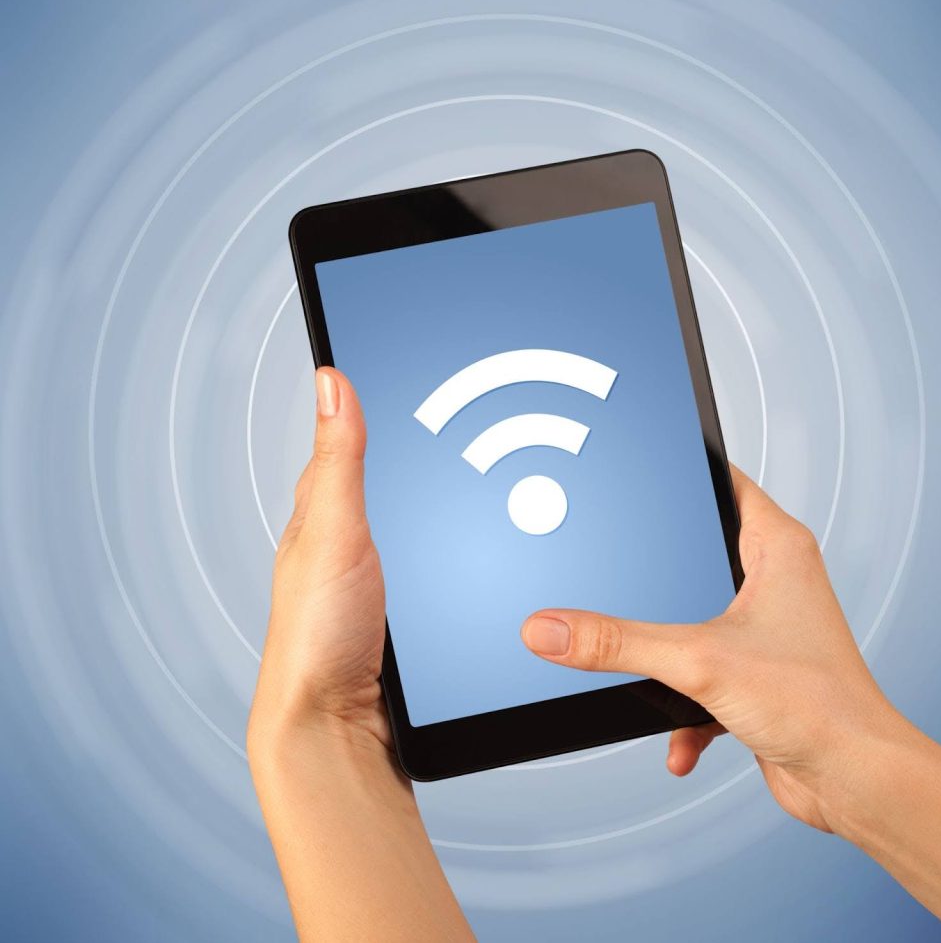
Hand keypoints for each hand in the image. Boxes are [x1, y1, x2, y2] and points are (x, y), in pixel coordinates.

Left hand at [247, 367, 471, 941]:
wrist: (340, 727)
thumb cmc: (318, 640)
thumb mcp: (333, 536)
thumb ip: (340, 465)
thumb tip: (332, 380)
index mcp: (325, 508)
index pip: (348, 434)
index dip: (370, 393)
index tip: (400, 347)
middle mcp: (349, 534)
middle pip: (389, 469)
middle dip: (420, 433)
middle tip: (466, 390)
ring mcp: (381, 568)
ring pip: (418, 511)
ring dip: (444, 486)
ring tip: (488, 448)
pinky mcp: (408, 601)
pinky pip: (435, 550)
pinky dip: (456, 531)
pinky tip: (483, 533)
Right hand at [520, 465, 896, 832]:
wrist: (854, 782)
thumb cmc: (820, 707)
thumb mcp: (697, 661)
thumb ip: (617, 643)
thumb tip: (550, 628)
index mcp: (777, 549)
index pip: (725, 480)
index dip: (683, 470)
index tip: (641, 471)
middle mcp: (774, 581)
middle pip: (697, 552)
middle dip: (657, 573)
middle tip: (619, 569)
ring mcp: (764, 629)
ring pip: (692, 617)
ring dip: (666, 652)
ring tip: (650, 666)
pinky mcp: (754, 675)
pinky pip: (699, 674)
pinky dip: (681, 705)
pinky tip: (680, 734)